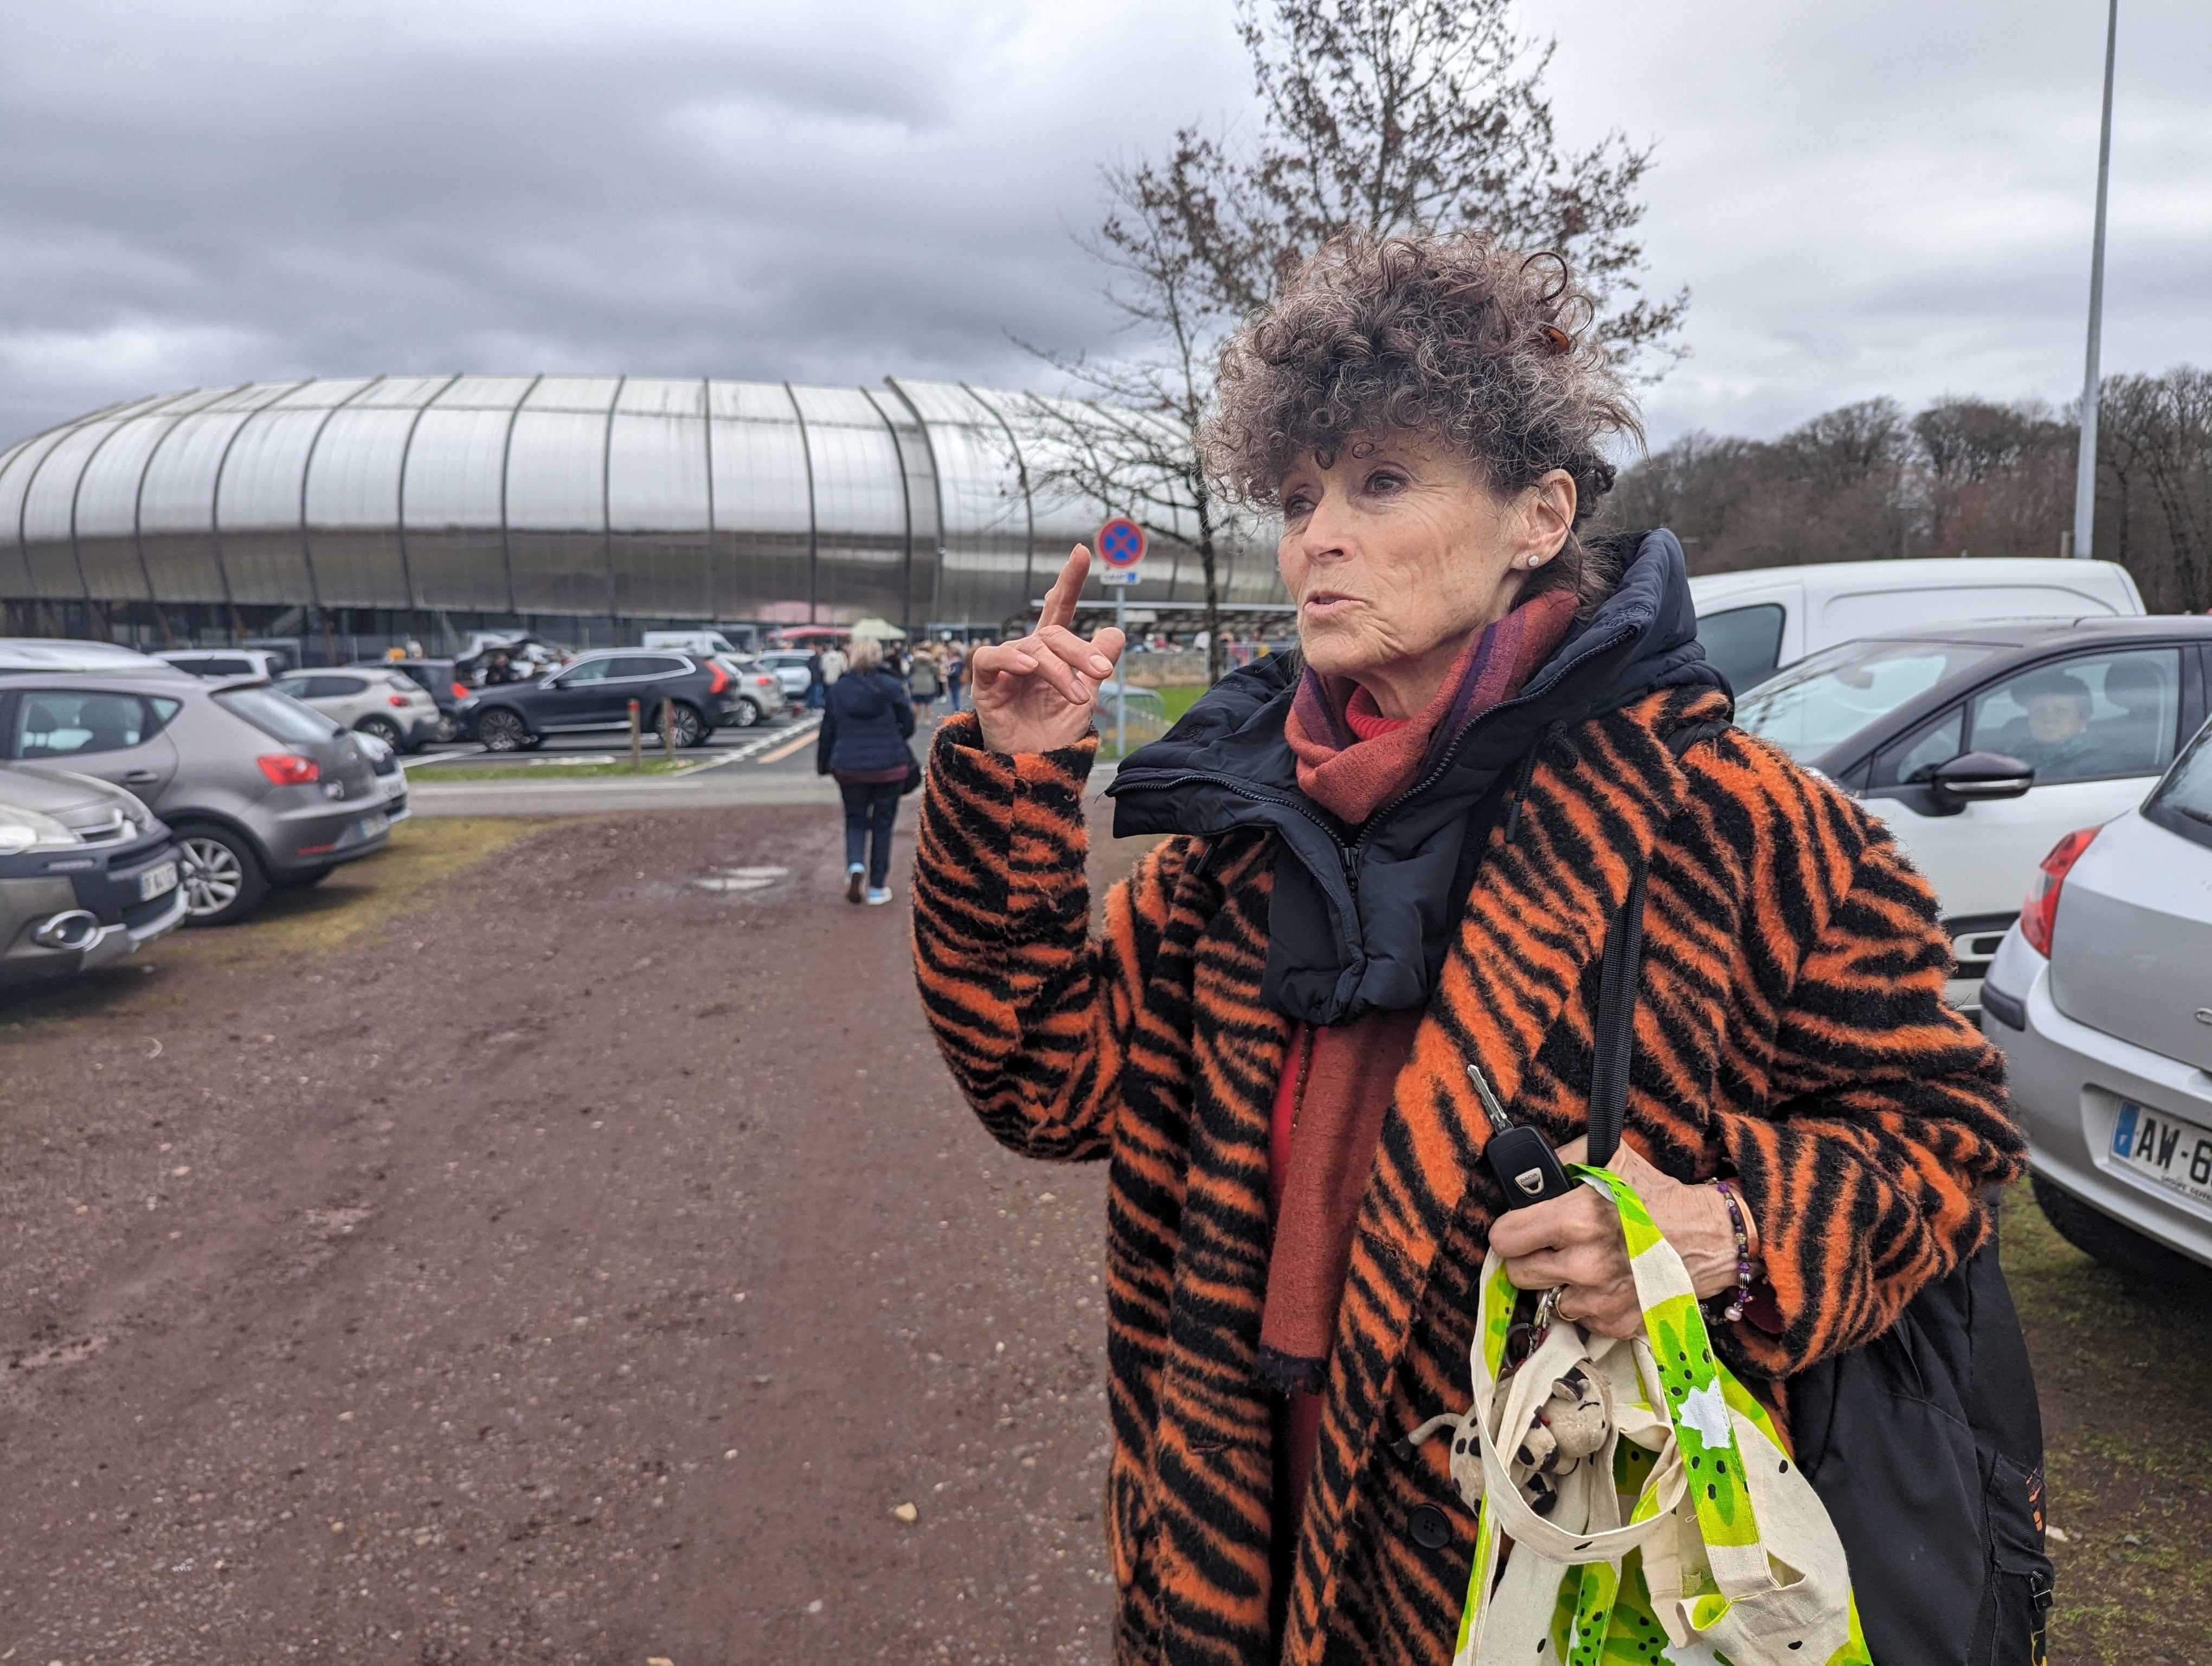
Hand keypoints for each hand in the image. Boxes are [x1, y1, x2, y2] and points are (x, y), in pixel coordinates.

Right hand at [971, 546, 1125, 754]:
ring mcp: (1004, 667)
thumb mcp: (1084, 696)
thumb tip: (1116, 630)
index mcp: (1051, 652)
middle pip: (1054, 632)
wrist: (1036, 769)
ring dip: (1059, 670)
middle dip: (1080, 651)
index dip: (1069, 581)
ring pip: (1033, 648)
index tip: (1082, 551)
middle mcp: (1027, 653)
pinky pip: (992, 657)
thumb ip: (1096, 663)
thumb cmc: (1055, 733)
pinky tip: (1029, 669)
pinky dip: (1011, 659)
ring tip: (1078, 697)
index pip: (1058, 608)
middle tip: (1103, 676)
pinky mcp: (984, 683)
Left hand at [1484, 1138, 1744, 1339]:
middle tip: (1547, 1248)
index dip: (1507, 1231)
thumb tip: (1529, 1172)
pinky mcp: (1618, 1325)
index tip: (1517, 1229)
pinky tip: (1607, 1283)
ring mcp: (1601, 1300)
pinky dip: (1589, 1304)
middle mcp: (1584, 1265)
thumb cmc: (1659, 1197)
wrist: (1711, 1238)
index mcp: (1576, 1220)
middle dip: (1528, 1259)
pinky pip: (1581, 1319)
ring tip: (1584, 1264)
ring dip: (1560, 1284)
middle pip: (1518, 1274)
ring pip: (1549, 1299)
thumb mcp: (1612, 1160)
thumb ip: (1565, 1161)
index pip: (1505, 1238)